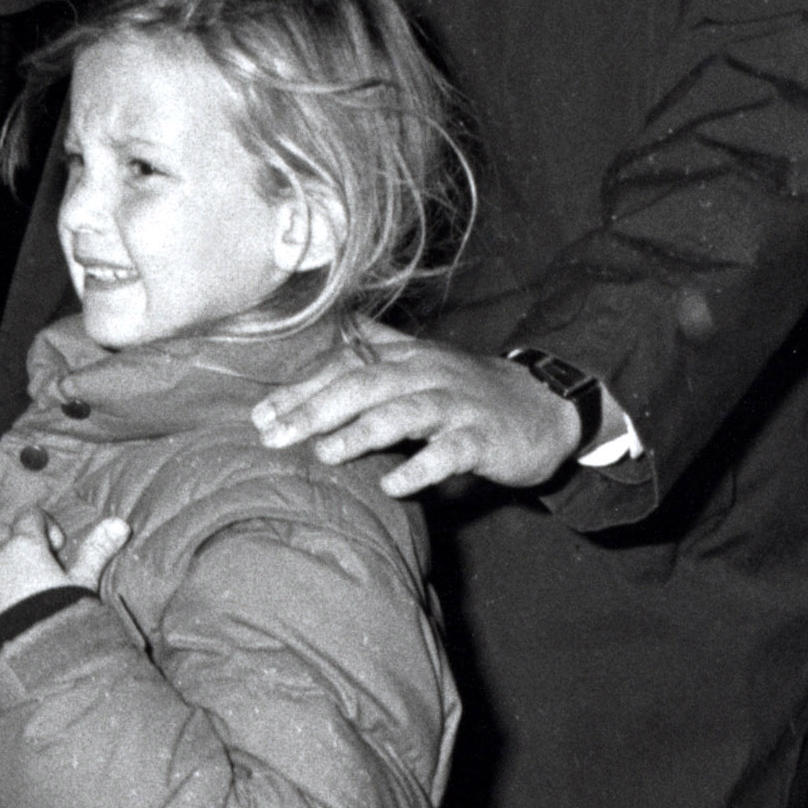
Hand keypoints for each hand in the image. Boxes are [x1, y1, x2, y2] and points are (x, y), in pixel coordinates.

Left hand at [0, 509, 128, 641]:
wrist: (33, 660)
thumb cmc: (62, 617)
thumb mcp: (83, 584)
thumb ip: (96, 550)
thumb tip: (120, 523)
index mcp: (24, 545)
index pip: (29, 516)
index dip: (45, 528)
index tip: (57, 551)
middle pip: (1, 534)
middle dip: (17, 543)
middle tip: (36, 569)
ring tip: (19, 596)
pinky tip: (1, 617)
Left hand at [250, 328, 582, 497]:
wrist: (549, 405)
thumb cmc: (472, 389)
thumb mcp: (424, 361)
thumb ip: (378, 346)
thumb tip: (334, 322)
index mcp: (407, 359)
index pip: (345, 368)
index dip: (301, 389)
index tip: (259, 415)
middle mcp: (428, 374)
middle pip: (365, 386)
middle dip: (315, 409)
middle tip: (273, 436)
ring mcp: (458, 405)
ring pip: (405, 413)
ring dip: (363, 432)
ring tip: (325, 453)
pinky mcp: (486, 438)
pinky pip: (452, 452)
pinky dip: (422, 468)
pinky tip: (394, 485)